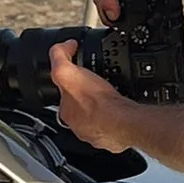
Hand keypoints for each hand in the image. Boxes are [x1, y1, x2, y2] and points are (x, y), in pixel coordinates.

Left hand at [48, 38, 143, 155]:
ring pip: (98, 116)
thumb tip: (63, 46)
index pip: (64, 95)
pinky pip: (115, 123)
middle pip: (81, 107)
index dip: (71, 83)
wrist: (124, 121)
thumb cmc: (98, 102)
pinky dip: (117, 114)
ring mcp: (98, 132)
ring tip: (111, 95)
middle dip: (87, 95)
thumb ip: (59, 57)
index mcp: (66, 112)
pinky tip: (121, 106)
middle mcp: (80, 125)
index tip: (80, 74)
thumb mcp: (66, 72)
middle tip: (98, 84)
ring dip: (102, 106)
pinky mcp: (115, 135)